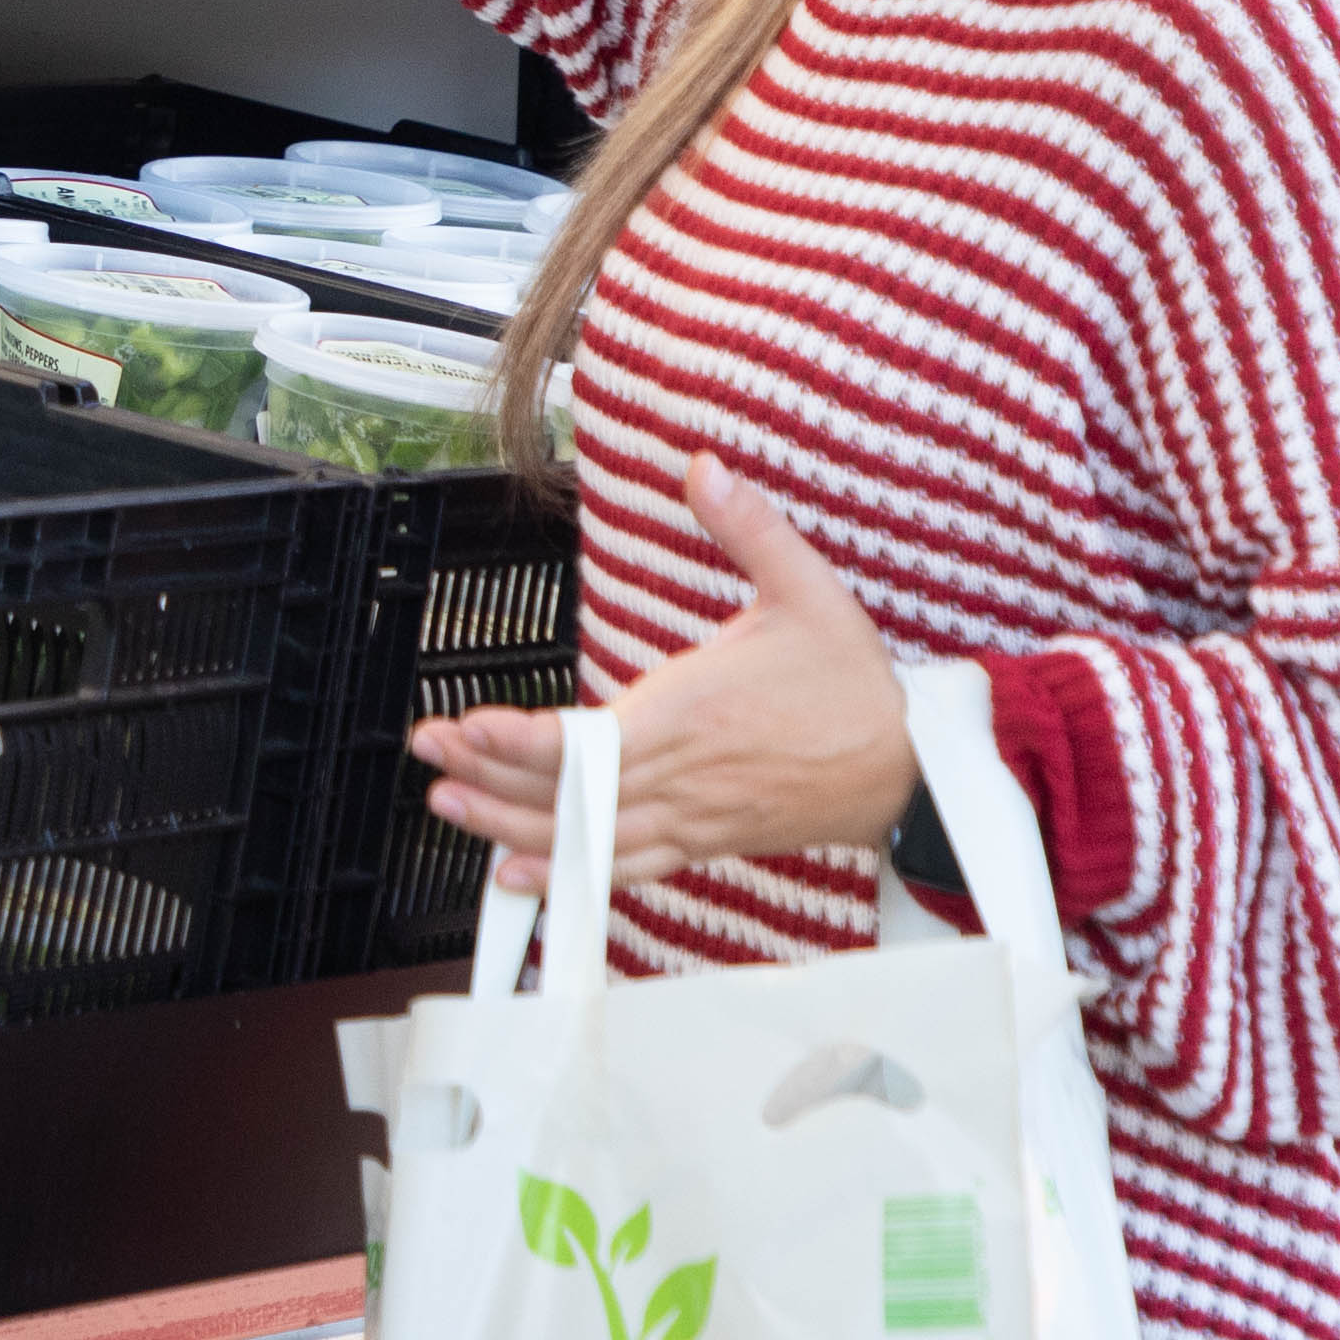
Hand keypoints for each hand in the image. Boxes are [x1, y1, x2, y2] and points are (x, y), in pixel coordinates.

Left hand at [419, 458, 919, 892]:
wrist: (912, 771)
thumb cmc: (855, 684)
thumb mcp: (808, 588)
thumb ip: (750, 526)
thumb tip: (705, 464)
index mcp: (694, 713)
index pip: (592, 738)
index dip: (522, 740)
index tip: (467, 725)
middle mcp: (681, 775)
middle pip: (570, 789)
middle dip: (488, 772)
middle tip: (427, 751)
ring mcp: (689, 816)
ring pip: (586, 835)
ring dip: (509, 823)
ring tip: (446, 804)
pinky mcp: (702, 842)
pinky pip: (623, 867)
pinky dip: (568, 874)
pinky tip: (518, 874)